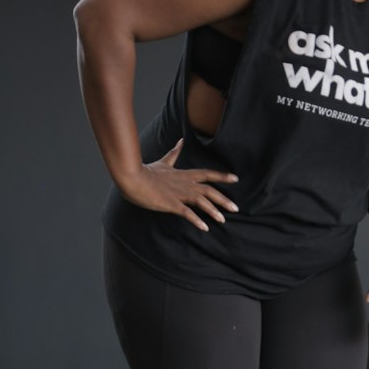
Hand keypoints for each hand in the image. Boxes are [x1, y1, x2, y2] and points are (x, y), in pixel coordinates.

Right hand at [121, 139, 238, 231]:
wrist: (132, 177)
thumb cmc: (147, 172)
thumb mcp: (164, 162)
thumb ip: (174, 153)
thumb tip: (181, 141)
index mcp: (184, 174)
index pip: (207, 174)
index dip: (222, 176)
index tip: (235, 179)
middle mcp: (185, 183)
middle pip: (209, 190)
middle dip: (224, 199)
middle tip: (236, 208)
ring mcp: (178, 193)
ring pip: (201, 201)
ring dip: (213, 211)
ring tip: (223, 220)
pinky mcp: (170, 203)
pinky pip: (187, 213)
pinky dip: (196, 220)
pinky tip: (204, 227)